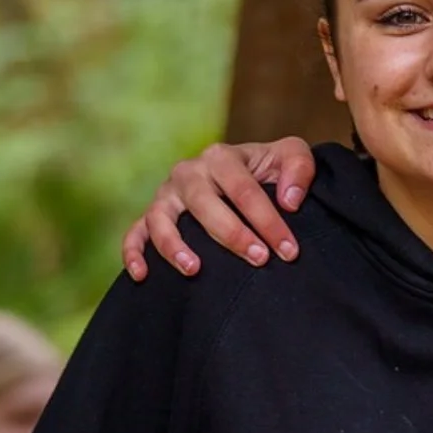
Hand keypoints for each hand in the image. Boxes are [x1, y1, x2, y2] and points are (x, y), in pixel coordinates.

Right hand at [122, 138, 317, 279]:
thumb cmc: (270, 170)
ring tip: (195, 270)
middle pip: (205, 204)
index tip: (288, 251)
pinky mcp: (152, 215)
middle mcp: (188, 172)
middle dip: (233, 235)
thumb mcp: (292, 157)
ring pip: (161, 218)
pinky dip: (133, 252)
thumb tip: (289, 200)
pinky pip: (135, 232)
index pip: (244, 190)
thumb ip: (299, 169)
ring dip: (174, 244)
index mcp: (221, 156)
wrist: (246, 175)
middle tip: (259, 260)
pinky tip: (142, 275)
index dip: (268, 221)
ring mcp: (166, 195)